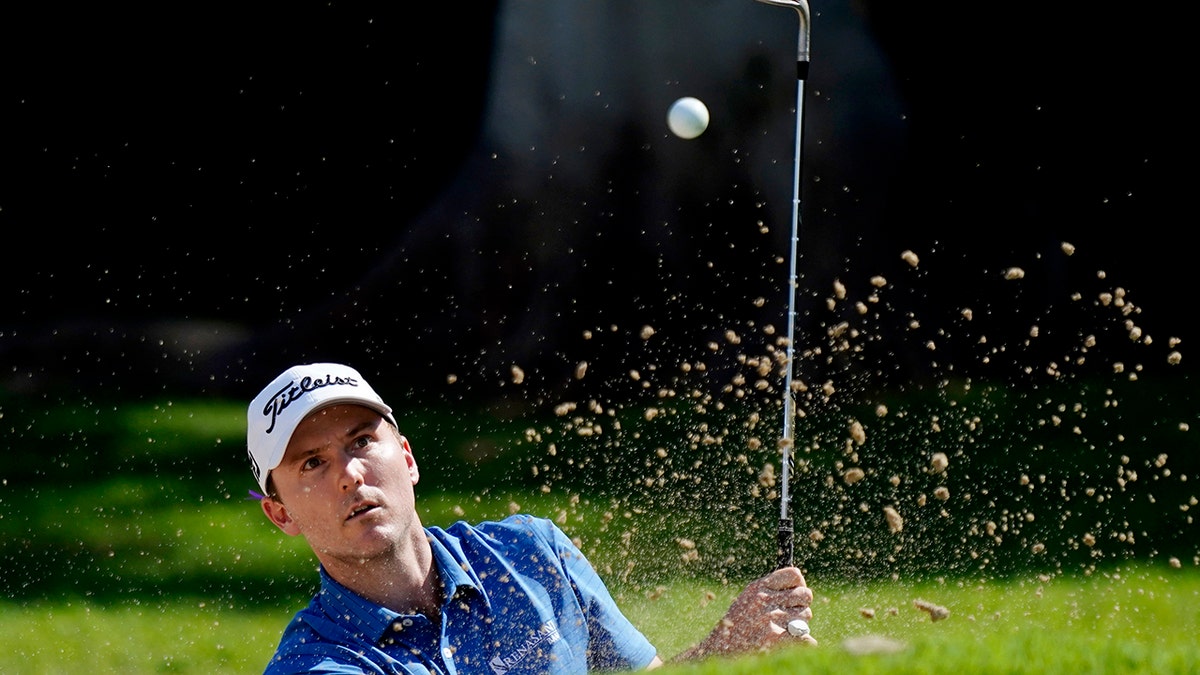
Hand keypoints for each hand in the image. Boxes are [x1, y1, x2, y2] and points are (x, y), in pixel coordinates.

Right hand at [685, 566, 816, 658]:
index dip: (799, 585)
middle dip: (801, 605)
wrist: (721, 650)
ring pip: (806, 616)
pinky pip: (806, 638)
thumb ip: (770, 591)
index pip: (794, 575)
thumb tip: (800, 586)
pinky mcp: (776, 639)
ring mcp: (770, 619)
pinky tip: (792, 642)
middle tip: (790, 615)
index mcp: (758, 588)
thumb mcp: (748, 600)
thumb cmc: (737, 626)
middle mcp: (764, 600)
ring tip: (783, 630)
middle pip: (805, 595)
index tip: (795, 593)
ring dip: (799, 625)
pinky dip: (804, 642)